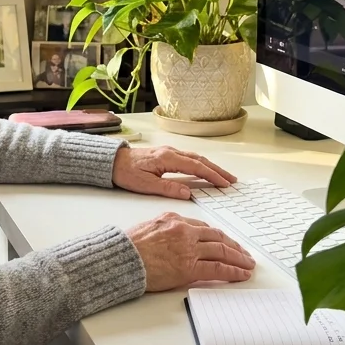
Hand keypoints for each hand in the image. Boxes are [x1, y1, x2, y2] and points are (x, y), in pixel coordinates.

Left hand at [111, 146, 236, 199]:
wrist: (112, 161)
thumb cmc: (126, 172)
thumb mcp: (145, 185)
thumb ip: (167, 188)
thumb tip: (188, 193)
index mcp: (167, 159)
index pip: (196, 167)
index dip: (212, 175)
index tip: (224, 183)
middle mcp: (171, 152)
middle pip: (200, 160)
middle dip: (217, 170)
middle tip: (231, 180)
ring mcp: (169, 152)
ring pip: (196, 158)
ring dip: (211, 166)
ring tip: (223, 176)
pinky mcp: (166, 154)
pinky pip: (189, 158)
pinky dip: (201, 164)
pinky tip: (205, 170)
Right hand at [126, 212, 254, 290]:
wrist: (121, 260)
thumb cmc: (128, 248)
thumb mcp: (148, 228)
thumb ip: (166, 230)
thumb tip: (174, 239)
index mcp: (174, 219)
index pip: (203, 227)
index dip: (218, 236)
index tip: (225, 242)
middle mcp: (184, 231)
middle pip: (217, 237)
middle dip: (233, 246)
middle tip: (243, 253)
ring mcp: (188, 249)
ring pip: (222, 250)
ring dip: (238, 258)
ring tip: (248, 264)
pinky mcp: (189, 267)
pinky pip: (217, 268)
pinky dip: (233, 271)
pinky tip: (241, 274)